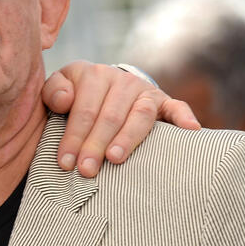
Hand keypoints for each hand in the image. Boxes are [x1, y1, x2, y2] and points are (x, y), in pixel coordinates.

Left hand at [43, 61, 200, 177]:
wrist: (104, 88)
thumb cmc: (75, 97)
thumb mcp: (58, 90)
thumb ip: (53, 92)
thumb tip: (64, 100)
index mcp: (93, 74)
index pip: (83, 109)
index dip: (73, 136)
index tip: (65, 163)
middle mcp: (122, 80)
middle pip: (109, 116)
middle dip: (96, 145)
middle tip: (86, 171)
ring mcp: (144, 91)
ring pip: (139, 115)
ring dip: (127, 139)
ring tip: (115, 158)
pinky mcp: (164, 102)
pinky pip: (177, 108)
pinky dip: (184, 118)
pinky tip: (190, 131)